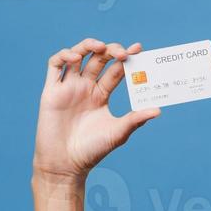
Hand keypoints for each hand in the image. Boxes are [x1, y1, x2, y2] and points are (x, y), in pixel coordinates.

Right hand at [32, 37, 159, 179]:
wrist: (65, 165)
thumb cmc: (92, 151)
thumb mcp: (118, 133)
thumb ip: (135, 119)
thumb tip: (158, 110)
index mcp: (102, 95)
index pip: (116, 70)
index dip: (127, 58)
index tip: (138, 49)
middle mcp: (86, 88)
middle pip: (99, 59)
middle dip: (111, 50)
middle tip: (123, 53)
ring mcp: (68, 87)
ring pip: (77, 56)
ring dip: (88, 46)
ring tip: (100, 47)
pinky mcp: (51, 91)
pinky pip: (54, 65)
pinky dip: (64, 55)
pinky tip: (75, 58)